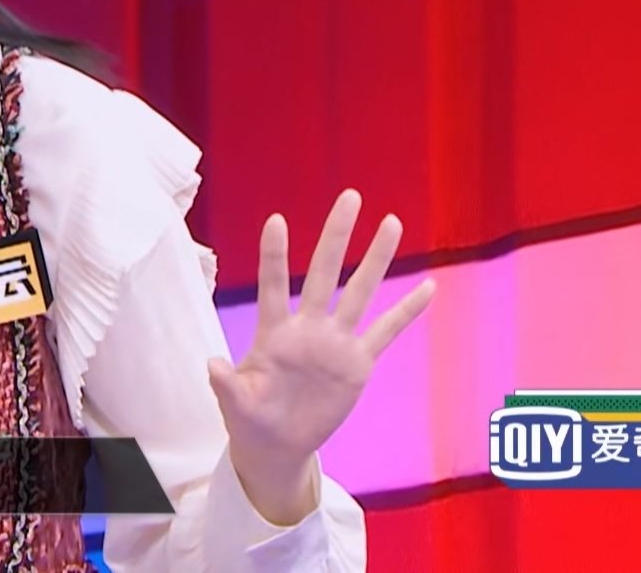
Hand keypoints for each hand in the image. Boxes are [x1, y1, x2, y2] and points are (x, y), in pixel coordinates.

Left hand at [209, 189, 435, 523]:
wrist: (277, 445)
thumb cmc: (249, 419)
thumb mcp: (236, 404)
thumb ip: (227, 385)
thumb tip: (212, 365)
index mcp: (274, 334)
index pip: (273, 286)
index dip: (275, 257)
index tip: (276, 220)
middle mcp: (307, 328)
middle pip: (324, 273)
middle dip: (336, 236)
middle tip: (350, 196)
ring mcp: (336, 343)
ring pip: (360, 292)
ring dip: (376, 259)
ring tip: (392, 222)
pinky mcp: (358, 363)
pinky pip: (387, 332)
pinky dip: (407, 311)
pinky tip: (428, 287)